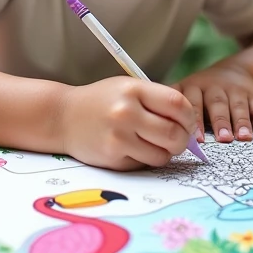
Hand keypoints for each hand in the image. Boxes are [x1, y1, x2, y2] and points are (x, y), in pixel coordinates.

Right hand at [57, 77, 194, 170]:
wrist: (62, 117)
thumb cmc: (102, 101)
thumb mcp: (127, 88)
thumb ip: (157, 101)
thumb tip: (191, 124)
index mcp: (133, 90)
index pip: (178, 104)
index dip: (189, 116)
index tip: (186, 121)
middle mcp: (126, 113)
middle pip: (174, 134)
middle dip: (182, 139)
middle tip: (177, 138)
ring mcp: (119, 138)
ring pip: (162, 155)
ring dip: (165, 152)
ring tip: (154, 143)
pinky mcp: (113, 159)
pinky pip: (144, 164)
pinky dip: (146, 159)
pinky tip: (134, 148)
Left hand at [174, 60, 252, 142]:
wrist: (232, 71)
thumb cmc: (200, 92)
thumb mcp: (184, 91)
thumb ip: (172, 109)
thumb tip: (159, 134)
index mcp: (193, 87)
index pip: (193, 103)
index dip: (196, 120)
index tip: (197, 139)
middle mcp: (214, 87)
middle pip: (217, 104)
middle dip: (220, 122)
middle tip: (223, 139)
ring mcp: (235, 90)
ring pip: (238, 106)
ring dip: (242, 122)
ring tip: (244, 138)